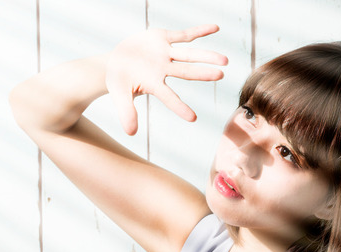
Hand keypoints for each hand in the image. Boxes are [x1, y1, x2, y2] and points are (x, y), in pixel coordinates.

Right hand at [106, 24, 227, 135]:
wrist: (116, 61)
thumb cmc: (119, 82)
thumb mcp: (119, 96)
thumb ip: (126, 112)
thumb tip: (131, 133)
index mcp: (154, 85)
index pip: (169, 98)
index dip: (179, 107)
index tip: (193, 119)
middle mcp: (164, 70)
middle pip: (187, 72)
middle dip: (203, 73)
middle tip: (220, 75)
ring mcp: (166, 54)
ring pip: (189, 54)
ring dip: (206, 56)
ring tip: (225, 60)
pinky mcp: (163, 38)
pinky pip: (184, 35)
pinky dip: (199, 31)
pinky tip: (215, 28)